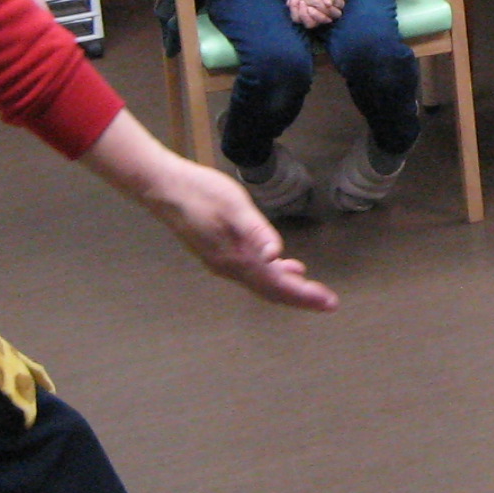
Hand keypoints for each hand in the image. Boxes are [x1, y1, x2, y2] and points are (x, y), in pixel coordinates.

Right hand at [81, 113, 336, 310]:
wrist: (163, 189)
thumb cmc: (201, 192)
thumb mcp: (234, 205)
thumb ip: (257, 230)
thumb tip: (276, 255)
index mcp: (237, 258)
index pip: (277, 285)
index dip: (305, 295)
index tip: (330, 303)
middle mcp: (229, 268)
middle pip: (270, 291)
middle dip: (300, 297)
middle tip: (328, 303)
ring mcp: (221, 263)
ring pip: (260, 284)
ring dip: (286, 288)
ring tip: (310, 288)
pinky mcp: (217, 253)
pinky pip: (251, 274)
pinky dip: (271, 275)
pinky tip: (279, 264)